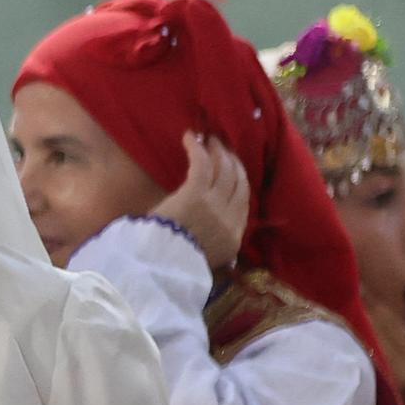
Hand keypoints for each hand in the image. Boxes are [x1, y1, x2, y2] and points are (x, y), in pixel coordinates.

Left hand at [150, 133, 252, 269]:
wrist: (161, 267)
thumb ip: (217, 252)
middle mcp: (229, 218)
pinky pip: (202, 165)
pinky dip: (197, 149)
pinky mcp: (195, 194)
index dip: (239, 183)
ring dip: (218, 152)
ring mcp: (214, 204)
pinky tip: (190, 137)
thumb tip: (227, 252)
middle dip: (233, 163)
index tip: (233, 172)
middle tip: (224, 150)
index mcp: (233, 237)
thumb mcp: (206, 263)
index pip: (243, 203)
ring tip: (211, 140)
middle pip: (239, 182)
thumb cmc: (175, 264)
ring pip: (224, 171)